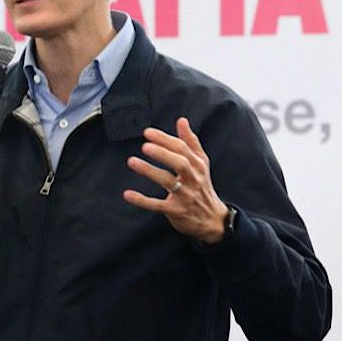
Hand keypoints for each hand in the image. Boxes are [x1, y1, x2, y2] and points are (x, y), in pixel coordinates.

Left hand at [123, 117, 229, 243]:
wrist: (213, 220)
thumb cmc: (203, 187)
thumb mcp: (201, 164)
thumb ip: (190, 142)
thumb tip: (182, 121)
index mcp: (198, 166)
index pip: (183, 149)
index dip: (165, 139)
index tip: (148, 133)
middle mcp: (193, 179)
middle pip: (180, 163)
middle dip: (163, 153)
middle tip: (145, 146)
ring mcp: (185, 196)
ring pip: (168, 182)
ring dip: (150, 171)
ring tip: (132, 162)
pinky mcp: (176, 211)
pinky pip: (158, 205)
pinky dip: (143, 200)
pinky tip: (128, 194)